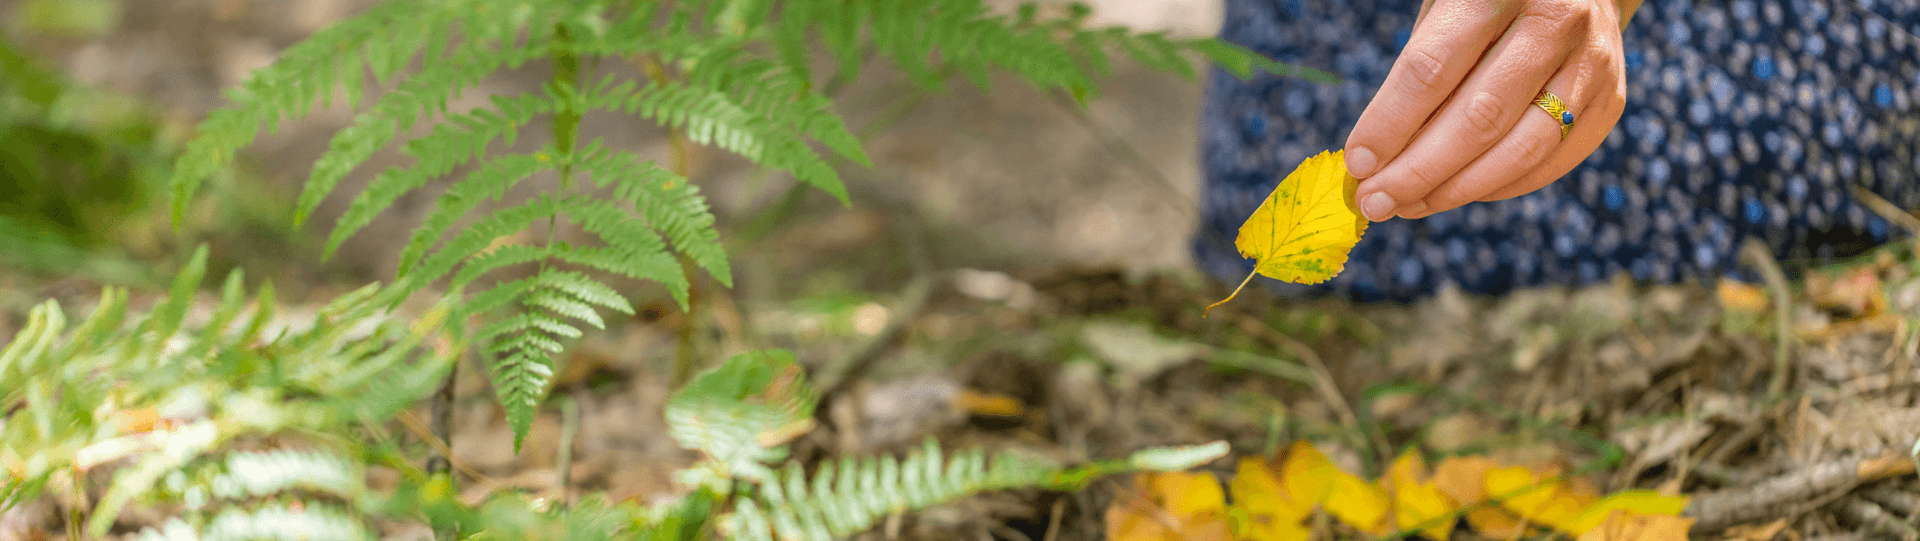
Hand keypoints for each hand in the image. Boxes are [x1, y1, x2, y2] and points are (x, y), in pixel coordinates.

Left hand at [1343, 0, 1640, 221]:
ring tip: (1407, 206)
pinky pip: (1550, 161)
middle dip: (1417, 170)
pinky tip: (1455, 194)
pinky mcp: (1612, 98)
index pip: (1432, 69)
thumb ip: (1418, 74)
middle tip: (1374, 202)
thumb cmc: (1486, 2)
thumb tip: (1378, 160)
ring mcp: (1594, 62)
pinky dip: (1498, 187)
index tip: (1357, 165)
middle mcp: (1558, 20)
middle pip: (1478, 117)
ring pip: (1519, 149)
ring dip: (1455, 190)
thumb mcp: (1444, 9)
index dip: (1390, 124)